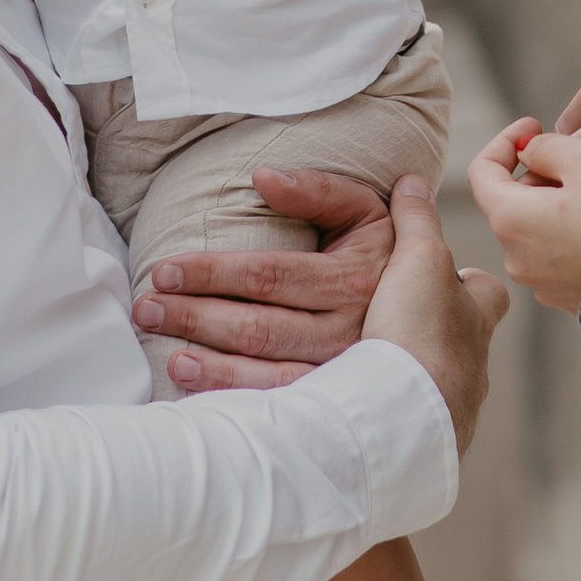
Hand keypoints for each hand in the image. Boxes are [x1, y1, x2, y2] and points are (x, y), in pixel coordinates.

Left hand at [135, 169, 396, 390]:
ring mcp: (343, 371)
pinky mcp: (336, 401)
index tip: (166, 269)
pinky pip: (279, 403)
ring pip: (264, 370)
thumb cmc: (384, 257)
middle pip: (257, 326)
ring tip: (166, 352)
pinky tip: (197, 387)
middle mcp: (349, 328)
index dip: (212, 273)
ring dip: (209, 364)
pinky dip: (234, 397)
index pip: (268, 275)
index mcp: (354, 277)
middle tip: (146, 308)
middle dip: (195, 316)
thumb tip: (263, 176)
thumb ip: (320, 190)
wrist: (434, 321)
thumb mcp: (366, 212)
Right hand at [362, 177, 504, 456]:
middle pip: (468, 339)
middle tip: (410, 320)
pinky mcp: (429, 434)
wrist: (409, 415)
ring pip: (445, 379)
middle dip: (444, 329)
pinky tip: (378, 403)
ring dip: (420, 369)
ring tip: (385, 363)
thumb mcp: (418, 259)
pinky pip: (420, 415)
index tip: (456, 274)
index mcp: (479, 315)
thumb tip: (414, 182)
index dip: (471, 281)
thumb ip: (417, 221)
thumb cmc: (423, 331)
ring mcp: (455, 402)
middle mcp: (475, 361)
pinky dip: (402, 405)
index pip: (488, 292)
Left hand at [466, 118, 580, 314]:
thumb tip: (529, 151)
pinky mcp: (572, 296)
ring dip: (572, 191)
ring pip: (547, 222)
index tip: (534, 123)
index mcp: (510, 220)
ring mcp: (544, 282)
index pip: (483, 171)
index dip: (505, 140)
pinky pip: (567, 249)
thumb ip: (547, 147)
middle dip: (552, 164)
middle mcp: (518, 257)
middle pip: (520, 197)